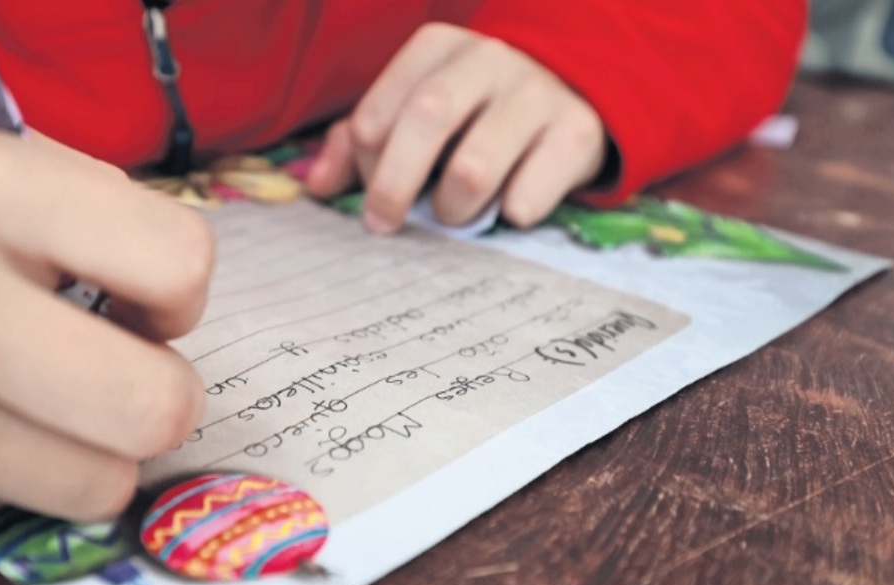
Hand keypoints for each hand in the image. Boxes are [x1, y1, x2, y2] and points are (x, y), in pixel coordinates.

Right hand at [0, 120, 213, 531]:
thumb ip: (91, 210)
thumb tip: (172, 299)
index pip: (178, 264)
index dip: (177, 287)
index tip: (141, 292)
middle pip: (156, 408)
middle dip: (163, 392)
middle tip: (123, 364)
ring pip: (102, 484)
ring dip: (96, 447)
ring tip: (47, 397)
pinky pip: (24, 506)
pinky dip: (22, 473)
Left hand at [306, 23, 606, 232]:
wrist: (577, 90)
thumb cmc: (477, 111)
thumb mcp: (418, 110)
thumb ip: (360, 142)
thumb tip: (315, 186)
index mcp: (436, 48)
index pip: (376, 115)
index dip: (364, 167)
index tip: (371, 197)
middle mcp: (487, 59)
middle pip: (424, 123)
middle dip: (393, 187)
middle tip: (386, 225)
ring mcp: (536, 92)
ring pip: (473, 168)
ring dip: (453, 209)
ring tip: (455, 214)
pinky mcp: (578, 132)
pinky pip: (528, 195)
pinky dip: (511, 213)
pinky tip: (510, 206)